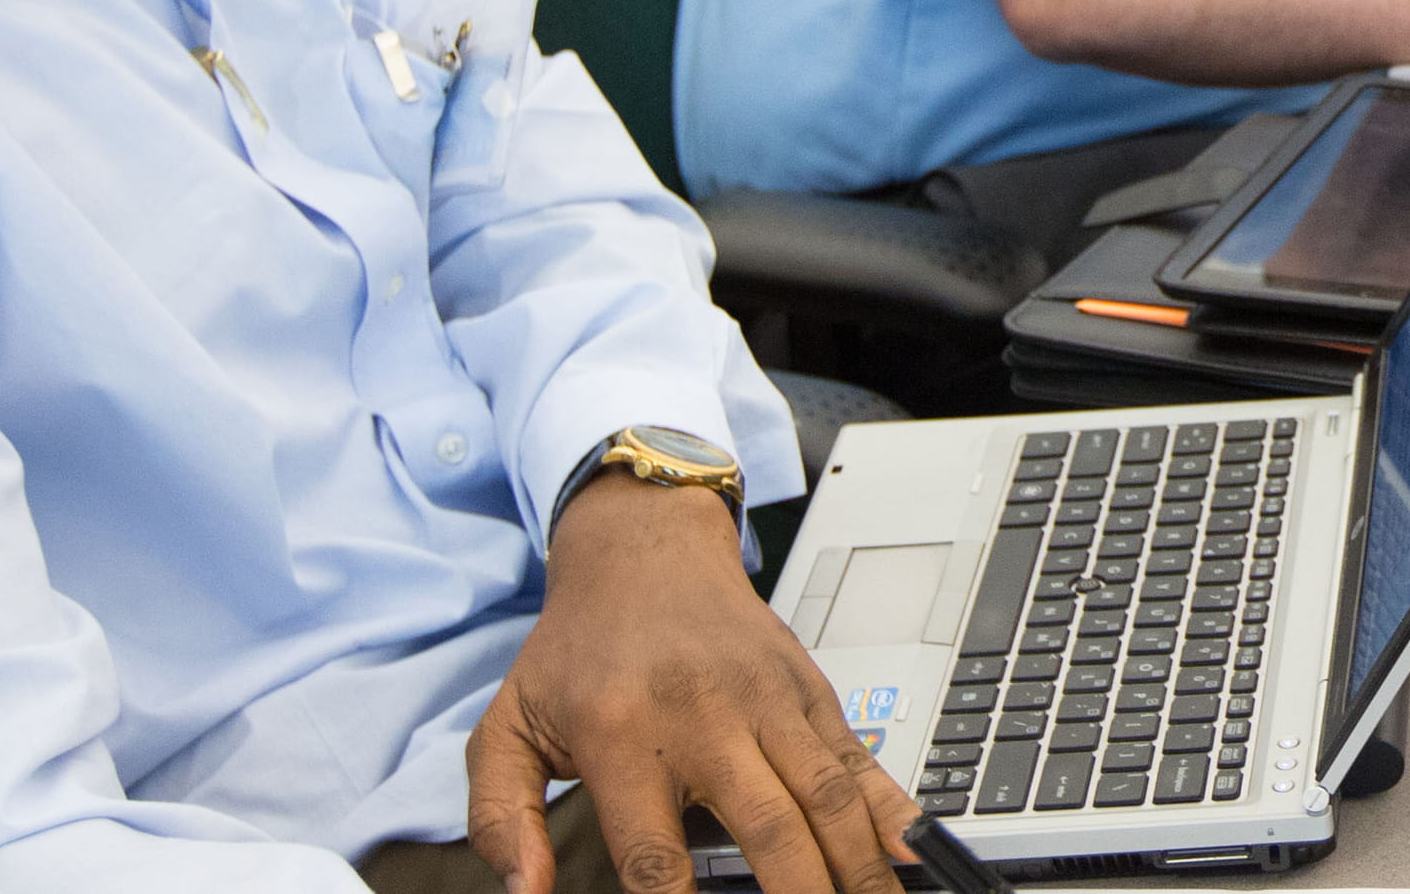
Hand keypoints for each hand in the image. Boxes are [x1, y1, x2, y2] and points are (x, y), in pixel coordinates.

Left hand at [468, 475, 916, 893]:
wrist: (643, 549)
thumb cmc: (577, 649)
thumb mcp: (507, 725)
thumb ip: (500, 818)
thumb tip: (523, 892)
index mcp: (623, 739)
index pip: (654, 859)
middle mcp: (704, 721)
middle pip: (768, 833)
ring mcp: (767, 705)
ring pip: (827, 801)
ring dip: (856, 869)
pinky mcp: (807, 693)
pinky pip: (858, 762)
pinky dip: (891, 812)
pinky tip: (909, 855)